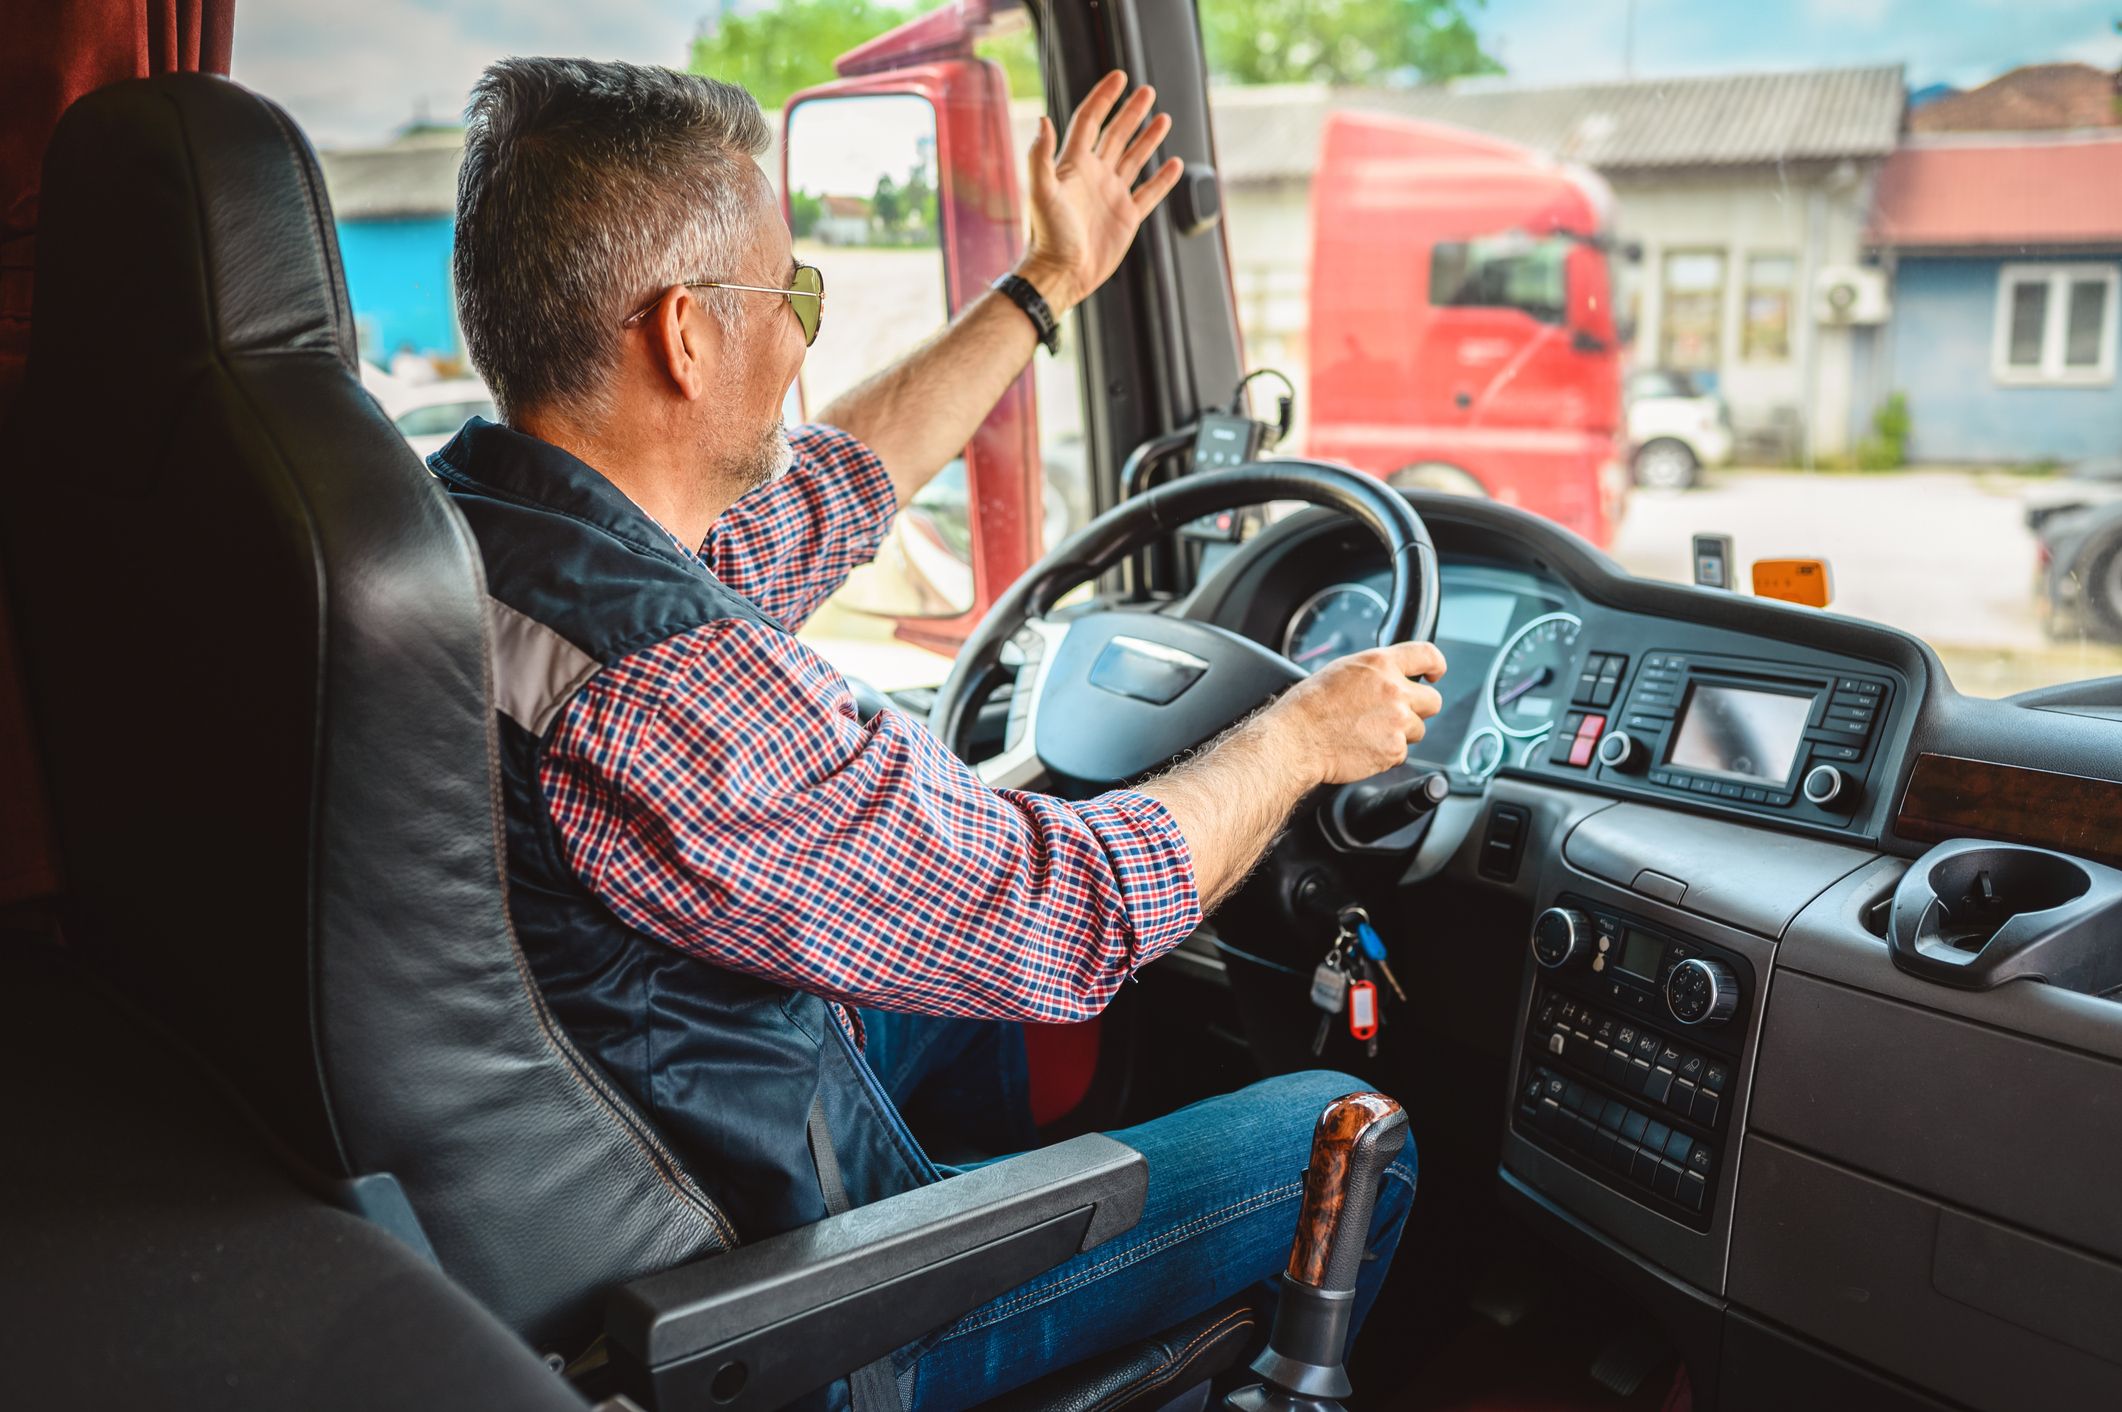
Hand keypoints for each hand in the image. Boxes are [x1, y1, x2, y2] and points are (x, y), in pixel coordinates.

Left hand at [1016, 70, 1184, 315]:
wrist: (1061, 275)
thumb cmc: (1047, 236)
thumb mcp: (1041, 192)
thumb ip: (1040, 156)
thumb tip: (1043, 119)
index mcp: (1074, 165)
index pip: (1090, 121)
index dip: (1103, 97)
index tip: (1119, 76)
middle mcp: (1094, 175)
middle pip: (1115, 134)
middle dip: (1131, 112)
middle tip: (1147, 92)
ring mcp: (1112, 195)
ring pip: (1133, 158)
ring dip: (1147, 138)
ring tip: (1163, 118)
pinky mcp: (1127, 217)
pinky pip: (1149, 192)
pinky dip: (1163, 179)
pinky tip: (1174, 164)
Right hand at [1265, 642, 1448, 785]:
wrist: (1296, 739)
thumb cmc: (1309, 707)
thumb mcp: (1342, 672)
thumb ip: (1374, 673)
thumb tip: (1389, 679)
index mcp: (1380, 664)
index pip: (1427, 655)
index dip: (1436, 665)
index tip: (1435, 674)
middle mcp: (1394, 690)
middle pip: (1432, 700)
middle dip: (1418, 709)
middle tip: (1395, 715)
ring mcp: (1397, 721)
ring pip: (1417, 730)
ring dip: (1400, 733)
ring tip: (1368, 733)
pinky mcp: (1394, 749)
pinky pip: (1401, 752)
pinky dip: (1386, 753)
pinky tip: (1362, 747)